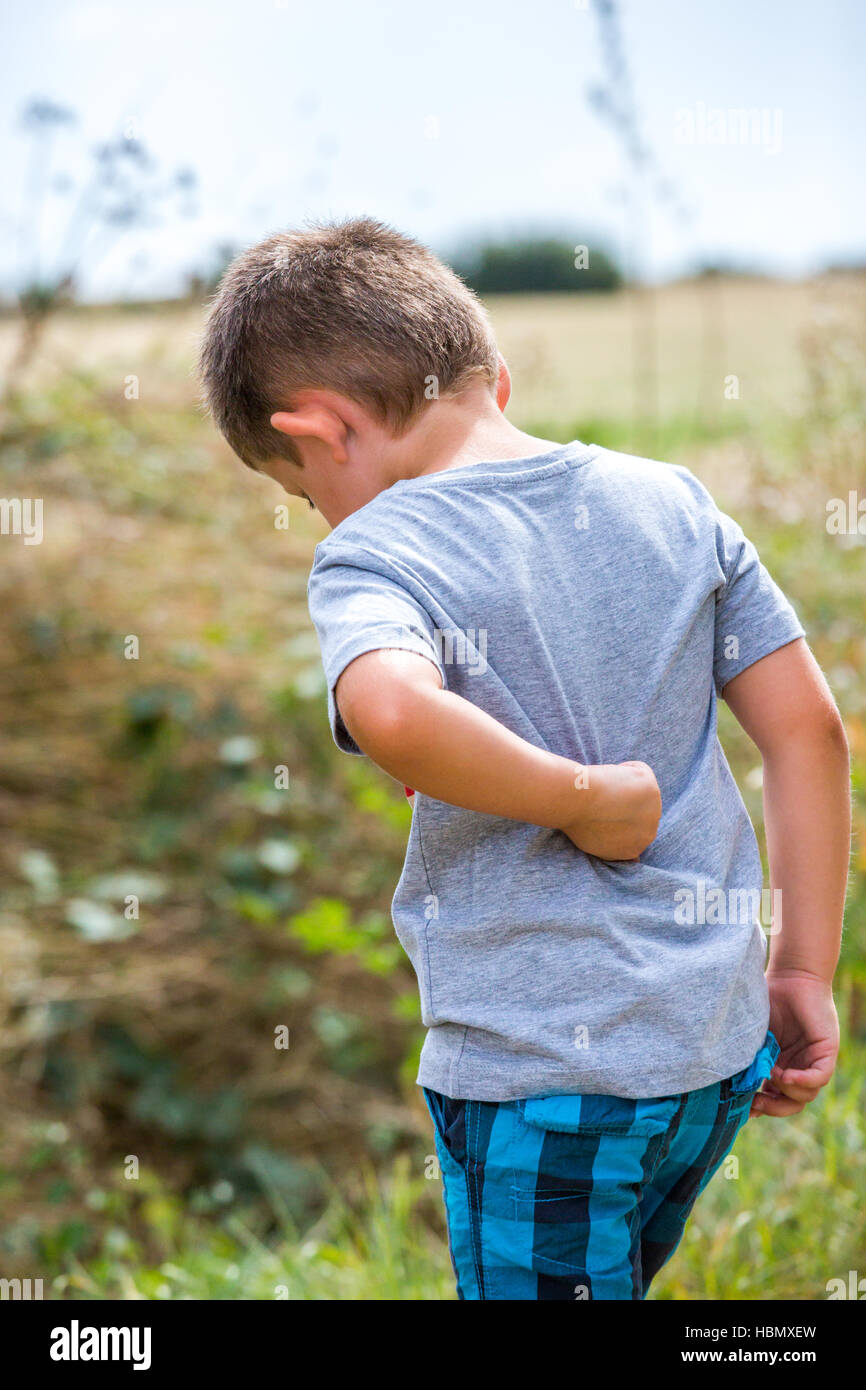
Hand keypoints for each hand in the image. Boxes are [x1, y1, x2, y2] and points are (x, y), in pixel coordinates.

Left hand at [559, 760, 661, 860]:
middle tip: (602, 796)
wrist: (577, 802)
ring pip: (642, 791)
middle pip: (642, 811)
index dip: (618, 813)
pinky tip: (610, 776)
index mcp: (633, 850)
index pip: (633, 831)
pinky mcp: (652, 791)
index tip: (603, 806)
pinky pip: (641, 770)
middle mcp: (647, 835)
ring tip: (604, 789)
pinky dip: (626, 768)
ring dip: (626, 785)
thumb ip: (612, 849)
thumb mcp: (594, 845)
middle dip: (626, 801)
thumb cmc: (576, 820)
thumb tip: (631, 857)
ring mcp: (653, 812)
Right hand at [751, 970, 838, 1116]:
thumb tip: (723, 1084)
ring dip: (785, 1092)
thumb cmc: (766, 998)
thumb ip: (744, 1056)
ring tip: (770, 1075)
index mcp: (780, 1065)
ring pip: (806, 1095)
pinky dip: (801, 1082)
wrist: (790, 974)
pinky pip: (819, 1078)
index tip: (743, 1107)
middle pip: (792, 1103)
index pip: (775, 1098)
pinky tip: (784, 1075)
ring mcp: (813, 1060)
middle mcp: (798, 1066)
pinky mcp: (826, 1051)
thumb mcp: (751, 1034)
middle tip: (755, 1104)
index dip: (761, 1106)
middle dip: (773, 1108)